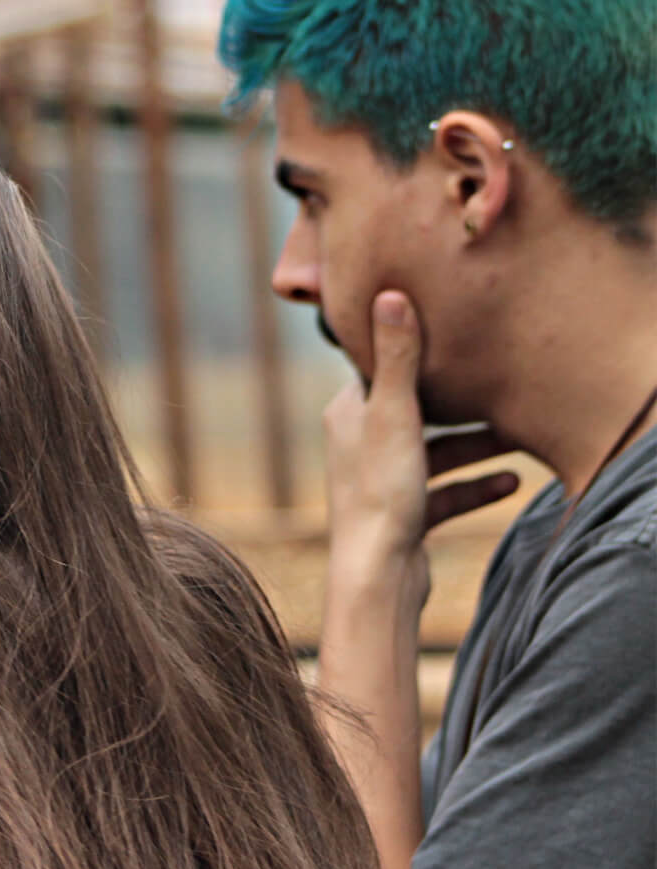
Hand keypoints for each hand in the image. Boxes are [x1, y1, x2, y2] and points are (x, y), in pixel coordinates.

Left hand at [323, 291, 517, 574]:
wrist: (376, 576)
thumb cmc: (379, 492)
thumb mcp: (394, 415)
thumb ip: (397, 357)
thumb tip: (389, 293)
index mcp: (348, 414)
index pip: (384, 369)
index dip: (419, 353)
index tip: (458, 337)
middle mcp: (358, 444)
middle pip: (420, 413)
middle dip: (463, 406)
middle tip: (502, 389)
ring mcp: (381, 482)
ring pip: (439, 454)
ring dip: (479, 448)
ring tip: (520, 438)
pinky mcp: (403, 517)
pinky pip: (447, 494)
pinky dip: (477, 487)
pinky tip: (513, 483)